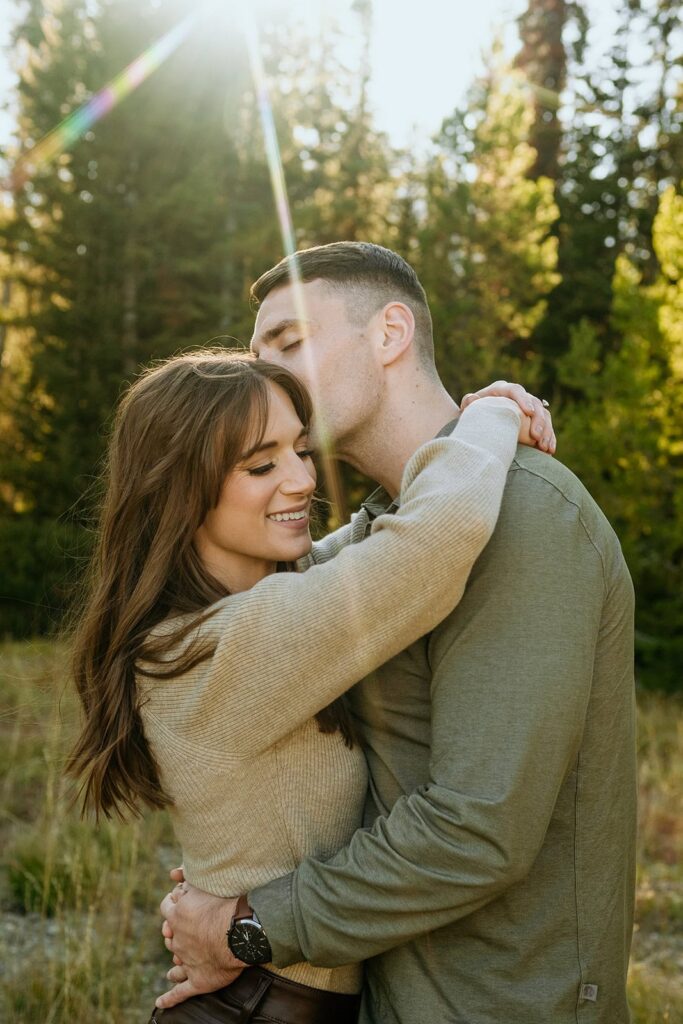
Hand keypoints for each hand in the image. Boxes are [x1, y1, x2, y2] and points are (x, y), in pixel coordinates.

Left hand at [156, 875, 244, 1009]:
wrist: (243, 930)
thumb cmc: (227, 903)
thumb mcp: (204, 882)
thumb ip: (187, 876)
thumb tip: (172, 873)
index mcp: (177, 915)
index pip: (166, 907)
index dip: (172, 903)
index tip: (178, 900)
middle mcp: (178, 938)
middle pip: (169, 935)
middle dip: (174, 931)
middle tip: (184, 928)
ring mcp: (187, 961)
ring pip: (175, 962)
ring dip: (174, 961)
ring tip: (174, 963)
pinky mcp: (198, 980)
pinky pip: (180, 992)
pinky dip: (169, 999)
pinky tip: (160, 1003)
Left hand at [460, 381, 554, 453]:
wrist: (480, 422)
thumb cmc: (473, 415)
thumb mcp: (469, 410)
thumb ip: (469, 403)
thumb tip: (471, 398)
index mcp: (501, 390)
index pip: (515, 390)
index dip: (523, 400)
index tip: (528, 412)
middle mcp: (518, 396)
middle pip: (534, 403)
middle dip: (538, 420)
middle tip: (535, 437)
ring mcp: (528, 407)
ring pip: (544, 415)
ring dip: (546, 431)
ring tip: (544, 448)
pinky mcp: (534, 420)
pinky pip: (547, 427)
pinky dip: (549, 438)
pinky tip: (550, 450)